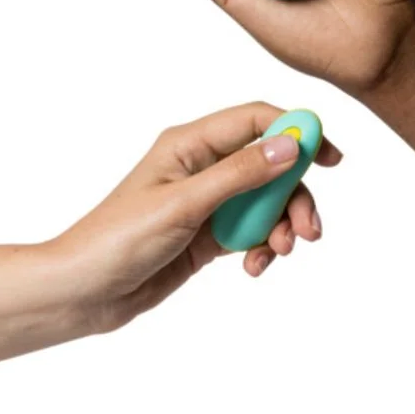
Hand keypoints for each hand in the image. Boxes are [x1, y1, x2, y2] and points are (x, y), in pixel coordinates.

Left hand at [48, 102, 341, 334]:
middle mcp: (202, 167)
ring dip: (281, 226)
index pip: (255, 121)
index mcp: (189, 144)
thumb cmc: (117, 240)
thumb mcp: (183, 205)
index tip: (330, 158)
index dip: (297, 132)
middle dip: (295, 196)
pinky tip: (253, 267)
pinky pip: (253, 232)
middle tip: (309, 231)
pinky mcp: (209, 235)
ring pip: (267, 202)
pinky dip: (262, 247)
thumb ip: (239, 175)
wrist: (84, 292)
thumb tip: (289, 146)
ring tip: (277, 254)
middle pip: (271, 165)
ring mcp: (207, 202)